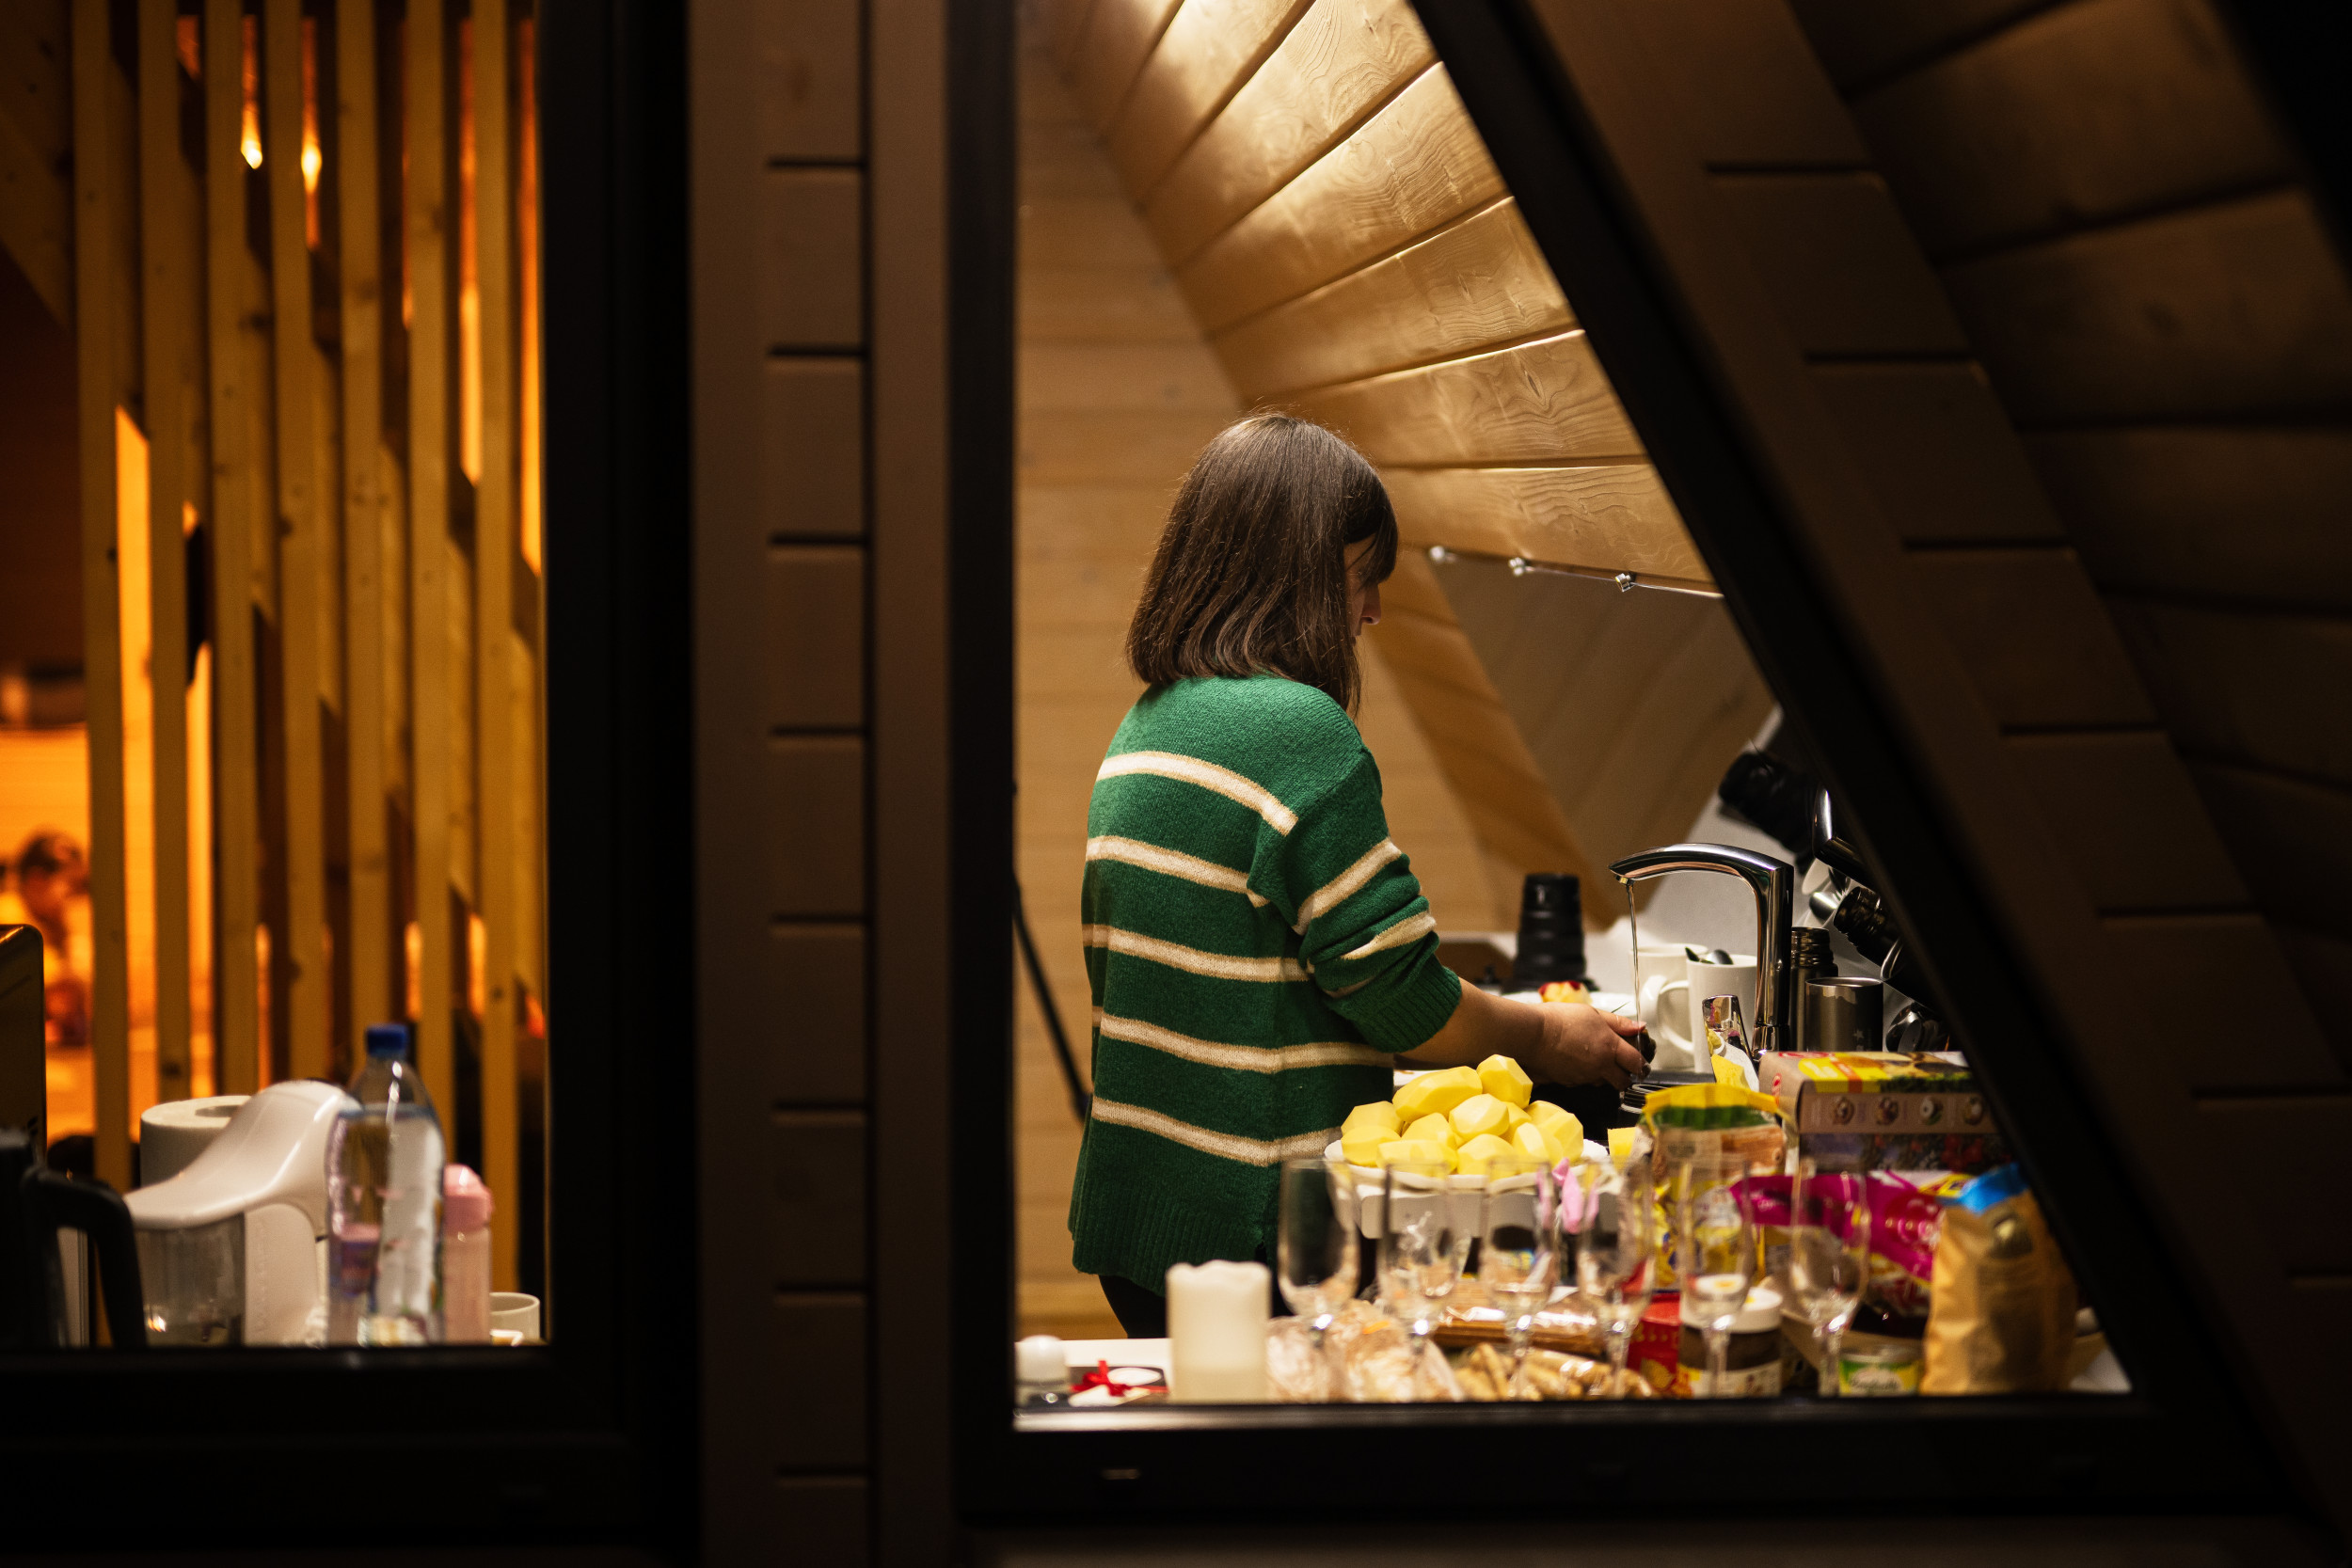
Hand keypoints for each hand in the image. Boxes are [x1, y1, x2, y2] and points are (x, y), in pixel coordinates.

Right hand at [1525, 1004, 1647, 1092]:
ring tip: (1592, 1058)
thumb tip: (1639, 1027)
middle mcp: (1600, 1066)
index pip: (1636, 1062)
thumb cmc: (1559, 1019)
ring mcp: (1584, 1077)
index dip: (1641, 1064)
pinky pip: (1584, 1082)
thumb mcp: (1592, 1013)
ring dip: (1603, 1075)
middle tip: (1619, 1065)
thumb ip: (1618, 1023)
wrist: (1531, 1034)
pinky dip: (1584, 1075)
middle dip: (1624, 1075)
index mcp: (1609, 1046)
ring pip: (1603, 1082)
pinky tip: (1575, 1061)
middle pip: (1623, 1081)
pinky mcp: (1570, 1082)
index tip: (1639, 1062)